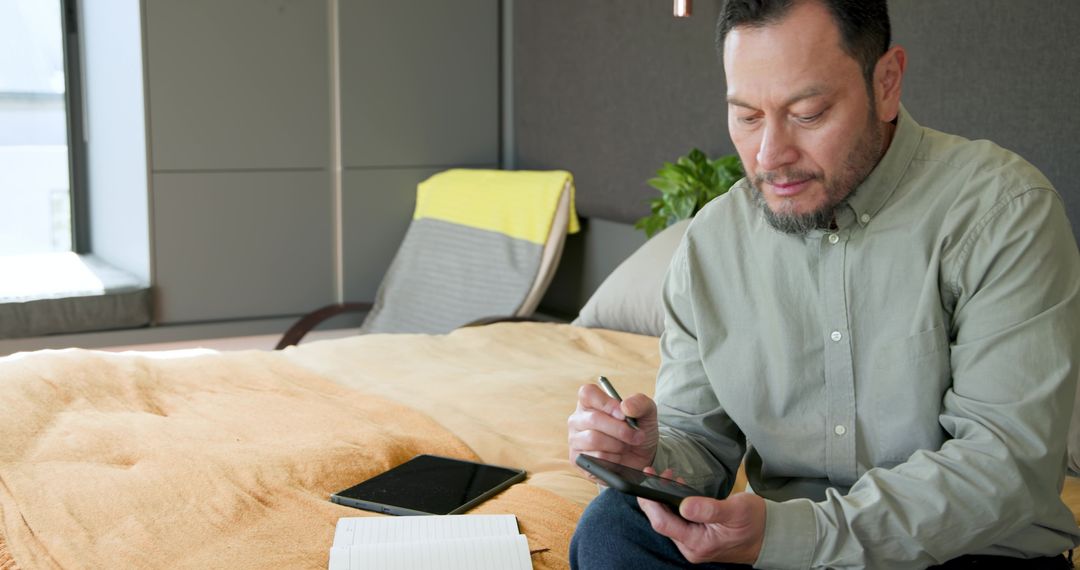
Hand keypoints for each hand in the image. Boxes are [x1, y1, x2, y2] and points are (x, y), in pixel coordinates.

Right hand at [567, 383, 658, 472]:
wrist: (641, 458)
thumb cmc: (638, 430)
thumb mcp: (646, 413)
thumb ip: (640, 403)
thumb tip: (625, 406)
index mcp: (590, 402)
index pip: (587, 393)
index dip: (606, 403)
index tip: (623, 415)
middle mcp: (578, 419)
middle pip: (594, 419)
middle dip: (620, 430)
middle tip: (636, 436)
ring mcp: (575, 439)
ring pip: (594, 439)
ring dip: (618, 445)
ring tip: (625, 446)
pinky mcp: (577, 458)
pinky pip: (595, 458)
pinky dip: (613, 459)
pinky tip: (617, 457)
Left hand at [638, 471, 765, 564]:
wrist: (770, 536)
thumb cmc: (755, 523)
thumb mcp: (735, 510)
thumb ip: (709, 509)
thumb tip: (684, 505)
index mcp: (698, 543)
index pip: (663, 524)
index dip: (651, 503)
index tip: (646, 482)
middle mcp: (692, 547)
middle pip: (662, 522)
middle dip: (654, 497)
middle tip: (653, 473)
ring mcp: (693, 544)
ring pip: (668, 521)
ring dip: (663, 499)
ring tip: (665, 476)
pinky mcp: (696, 538)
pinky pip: (678, 521)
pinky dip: (673, 504)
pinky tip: (676, 488)